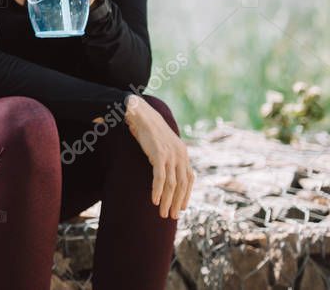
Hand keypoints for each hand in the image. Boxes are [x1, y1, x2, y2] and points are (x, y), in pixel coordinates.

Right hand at [125, 95, 194, 218]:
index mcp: (183, 153)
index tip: (181, 207)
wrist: (141, 113)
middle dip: (177, 202)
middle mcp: (180, 155)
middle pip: (181, 185)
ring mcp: (170, 155)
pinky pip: (159, 177)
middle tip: (172, 216)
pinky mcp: (159, 155)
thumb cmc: (148, 129)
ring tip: (163, 213)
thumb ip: (167, 155)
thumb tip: (164, 167)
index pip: (189, 179)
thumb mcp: (162, 143)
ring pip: (172, 184)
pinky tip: (154, 200)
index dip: (186, 194)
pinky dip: (158, 190)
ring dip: (167, 201)